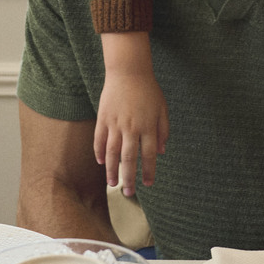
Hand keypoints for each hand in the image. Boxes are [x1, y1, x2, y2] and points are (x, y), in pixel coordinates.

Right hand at [94, 67, 169, 196]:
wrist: (128, 71)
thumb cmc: (148, 90)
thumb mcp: (162, 109)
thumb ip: (163, 131)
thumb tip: (161, 152)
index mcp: (148, 127)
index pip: (148, 155)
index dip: (148, 171)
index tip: (148, 184)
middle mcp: (131, 128)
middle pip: (129, 159)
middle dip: (129, 178)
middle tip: (128, 193)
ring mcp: (115, 124)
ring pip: (112, 153)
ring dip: (112, 170)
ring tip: (112, 184)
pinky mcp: (103, 118)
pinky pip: (100, 140)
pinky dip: (100, 152)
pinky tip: (102, 163)